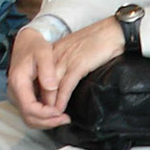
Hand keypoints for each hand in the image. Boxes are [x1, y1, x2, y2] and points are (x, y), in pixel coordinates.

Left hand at [6, 15, 123, 127]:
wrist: (113, 31)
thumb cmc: (98, 41)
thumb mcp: (75, 51)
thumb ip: (65, 63)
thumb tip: (63, 80)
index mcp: (53, 52)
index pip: (37, 75)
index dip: (36, 92)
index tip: (38, 105)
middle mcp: (55, 56)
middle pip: (40, 83)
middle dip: (39, 102)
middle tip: (41, 116)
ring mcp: (65, 60)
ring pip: (49, 87)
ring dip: (49, 105)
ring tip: (50, 118)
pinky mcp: (78, 65)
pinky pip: (65, 86)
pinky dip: (61, 100)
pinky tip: (60, 110)